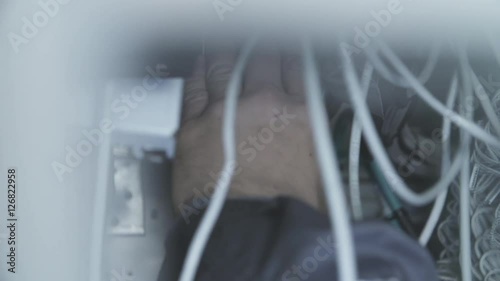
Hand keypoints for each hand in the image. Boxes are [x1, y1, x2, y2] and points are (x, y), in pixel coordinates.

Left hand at [172, 41, 323, 215]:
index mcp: (300, 115)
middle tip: (255, 43)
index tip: (287, 49)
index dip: (290, 54)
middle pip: (260, 60)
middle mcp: (263, 106)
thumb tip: (322, 133)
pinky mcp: (194, 128)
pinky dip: (198, 73)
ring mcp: (225, 113)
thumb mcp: (325, 172)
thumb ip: (319, 141)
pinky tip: (200, 66)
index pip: (297, 68)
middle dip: (258, 49)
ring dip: (226, 53)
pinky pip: (194, 88)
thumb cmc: (286, 213)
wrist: (250, 235)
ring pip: (224, 67)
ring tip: (226, 45)